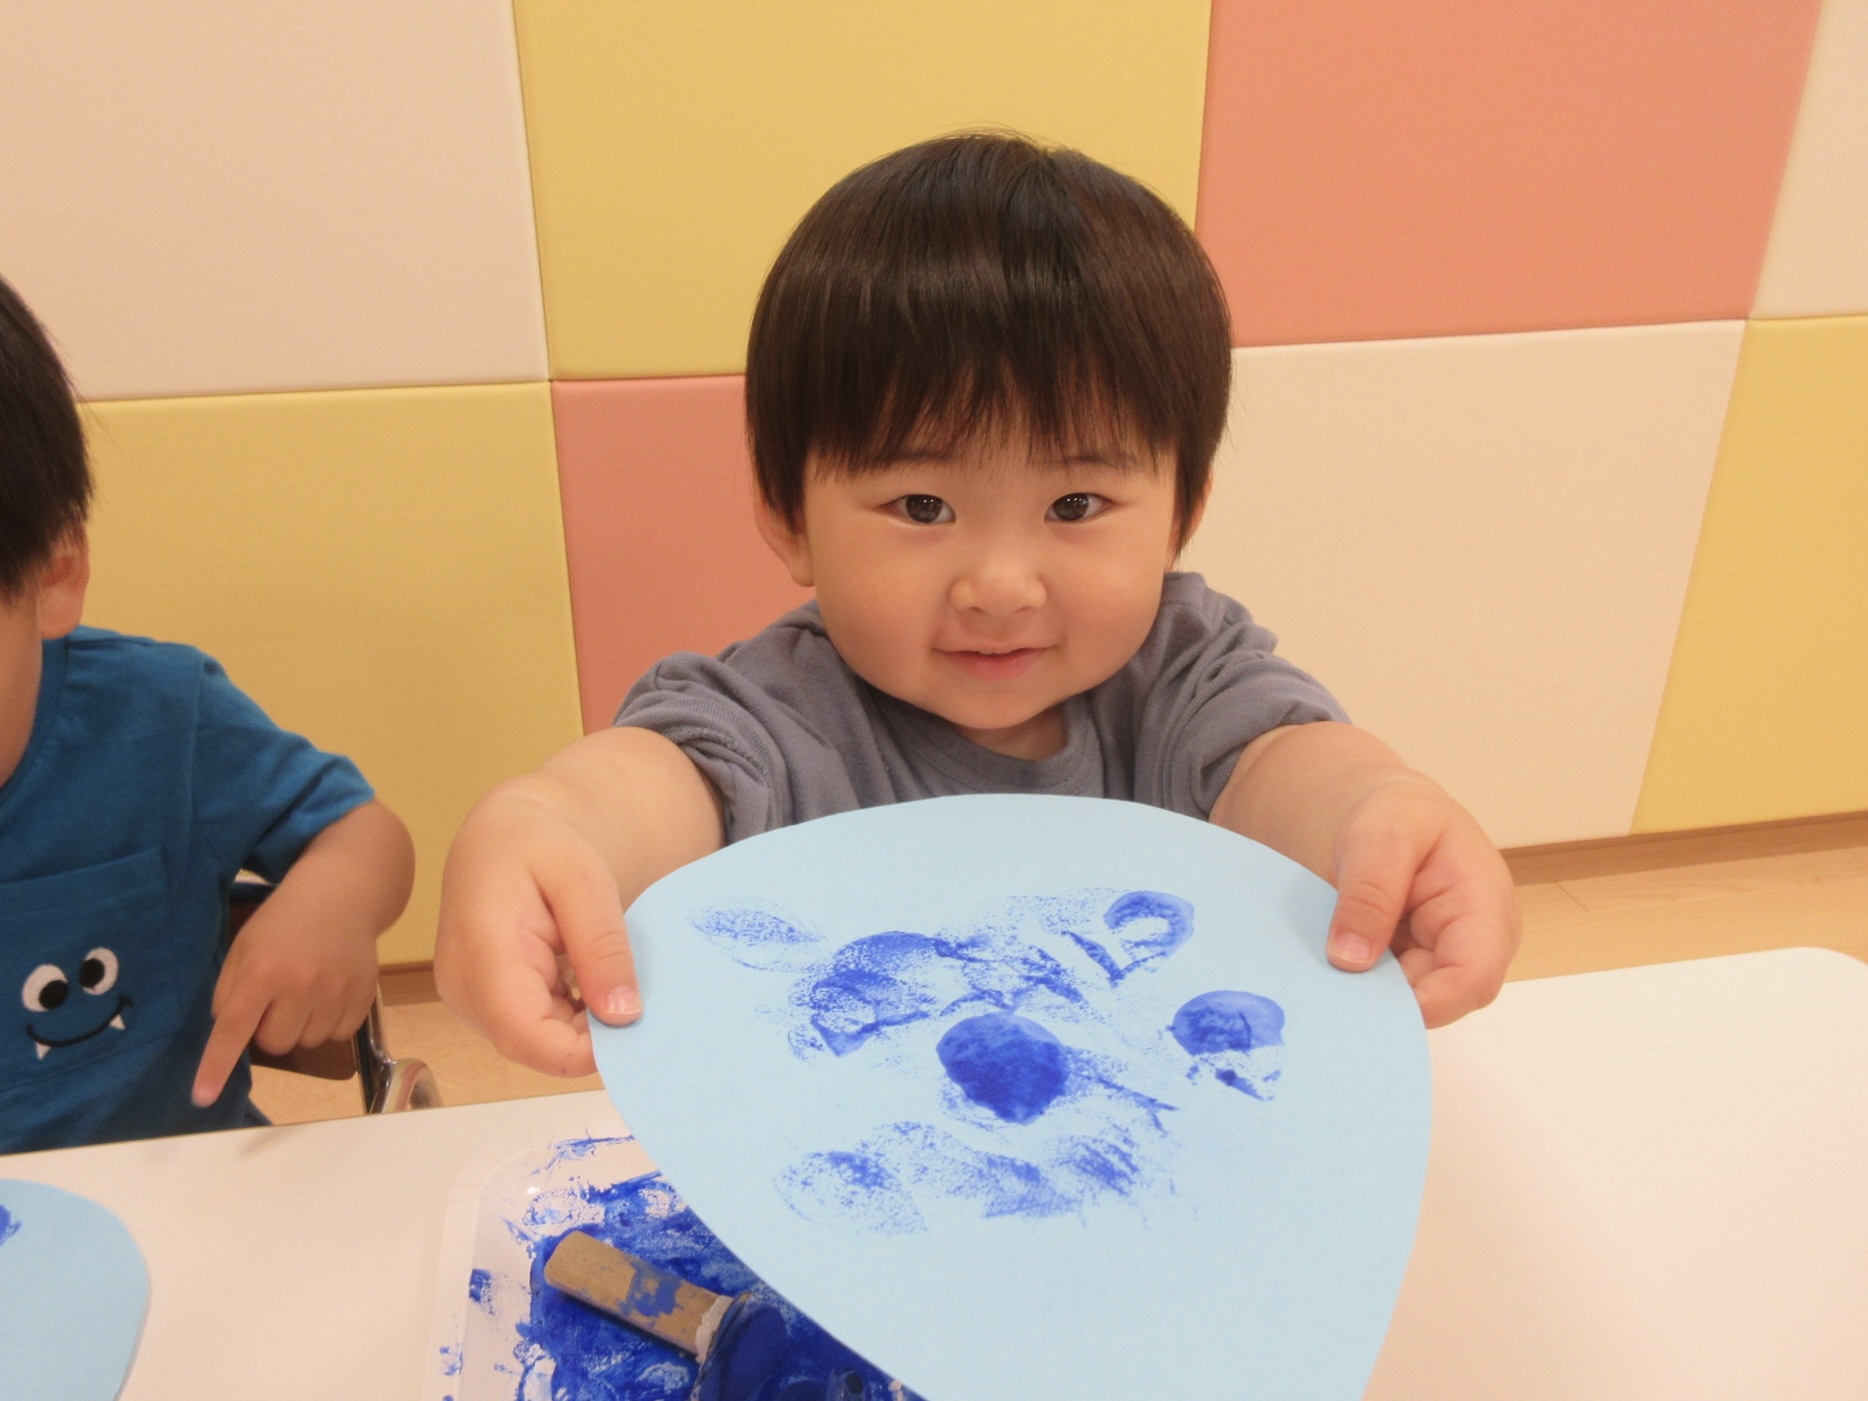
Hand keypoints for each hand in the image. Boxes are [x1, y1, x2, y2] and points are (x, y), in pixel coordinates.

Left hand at [192, 894, 379, 1105]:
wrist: (343, 894)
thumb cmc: (284, 920)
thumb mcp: (245, 946)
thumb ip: (231, 991)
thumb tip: (230, 1036)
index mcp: (262, 971)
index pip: (232, 1029)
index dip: (216, 1067)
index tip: (203, 1097)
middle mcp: (300, 985)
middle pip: (274, 1043)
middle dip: (268, 1029)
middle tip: (275, 999)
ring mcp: (336, 991)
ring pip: (308, 1042)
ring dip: (300, 1026)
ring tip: (306, 991)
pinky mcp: (363, 995)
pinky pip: (339, 1035)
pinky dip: (329, 1023)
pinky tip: (328, 994)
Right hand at [434, 787, 641, 1078]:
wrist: (500, 838)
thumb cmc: (539, 847)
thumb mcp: (583, 880)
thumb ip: (602, 946)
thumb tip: (623, 1016)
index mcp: (482, 950)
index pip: (525, 1033)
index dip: (581, 1050)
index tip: (634, 1029)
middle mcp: (464, 987)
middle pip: (533, 1045)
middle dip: (591, 1038)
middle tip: (640, 999)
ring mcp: (468, 1000)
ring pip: (535, 1043)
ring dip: (582, 1028)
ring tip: (613, 981)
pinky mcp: (482, 1004)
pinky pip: (532, 1031)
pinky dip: (570, 1020)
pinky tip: (593, 987)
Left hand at [1323, 775, 1520, 1027]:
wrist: (1387, 813)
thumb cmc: (1398, 814)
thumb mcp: (1379, 836)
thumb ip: (1369, 894)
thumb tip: (1350, 959)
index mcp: (1485, 909)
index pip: (1472, 978)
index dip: (1425, 1003)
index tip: (1366, 1003)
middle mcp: (1474, 947)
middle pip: (1437, 1000)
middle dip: (1383, 1002)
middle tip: (1326, 992)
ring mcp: (1443, 962)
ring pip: (1407, 1005)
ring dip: (1365, 996)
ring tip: (1322, 976)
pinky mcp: (1413, 970)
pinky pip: (1385, 995)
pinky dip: (1357, 988)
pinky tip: (1327, 974)